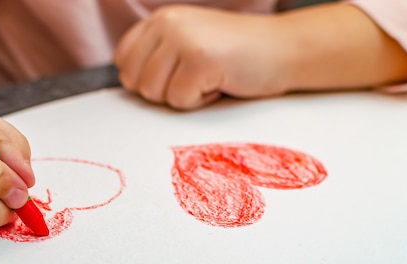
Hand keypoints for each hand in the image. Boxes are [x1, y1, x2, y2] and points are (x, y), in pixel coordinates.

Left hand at [114, 5, 288, 109]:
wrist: (283, 49)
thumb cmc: (236, 54)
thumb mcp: (188, 43)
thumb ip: (157, 56)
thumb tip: (128, 82)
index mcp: (161, 19)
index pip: (123, 60)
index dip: (147, 78)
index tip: (177, 73)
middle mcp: (168, 23)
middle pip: (135, 81)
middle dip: (164, 90)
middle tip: (195, 77)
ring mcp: (183, 39)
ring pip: (154, 93)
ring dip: (183, 96)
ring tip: (209, 77)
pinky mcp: (199, 60)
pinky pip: (180, 101)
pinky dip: (201, 101)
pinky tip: (220, 82)